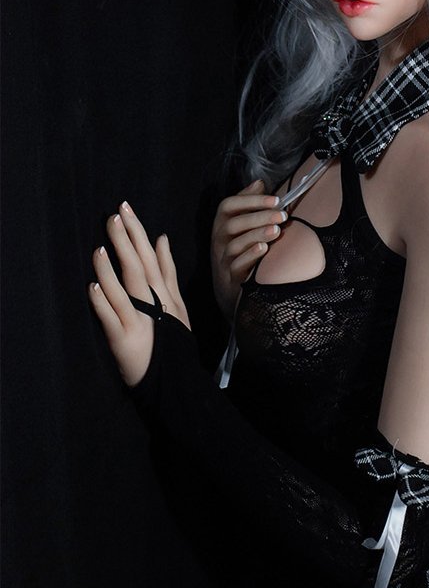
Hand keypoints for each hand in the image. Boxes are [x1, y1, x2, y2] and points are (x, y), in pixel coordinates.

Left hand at [89, 201, 190, 386]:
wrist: (173, 378)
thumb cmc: (171, 337)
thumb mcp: (176, 302)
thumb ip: (168, 270)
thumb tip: (161, 238)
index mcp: (164, 292)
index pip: (150, 256)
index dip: (137, 232)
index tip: (125, 209)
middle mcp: (153, 303)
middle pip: (138, 268)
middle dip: (126, 241)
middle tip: (114, 216)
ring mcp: (139, 321)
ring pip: (125, 291)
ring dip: (111, 270)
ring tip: (100, 249)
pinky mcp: (124, 340)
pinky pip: (112, 318)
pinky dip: (103, 302)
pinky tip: (93, 286)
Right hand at [210, 180, 286, 319]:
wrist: (228, 288)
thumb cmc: (238, 250)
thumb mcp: (240, 226)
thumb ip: (248, 204)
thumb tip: (260, 182)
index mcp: (221, 223)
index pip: (228, 205)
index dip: (250, 200)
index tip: (275, 199)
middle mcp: (218, 239)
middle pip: (232, 224)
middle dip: (258, 217)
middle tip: (282, 215)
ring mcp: (222, 259)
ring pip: (235, 245)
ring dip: (256, 235)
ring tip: (276, 230)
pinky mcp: (229, 278)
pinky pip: (236, 266)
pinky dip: (250, 256)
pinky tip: (264, 249)